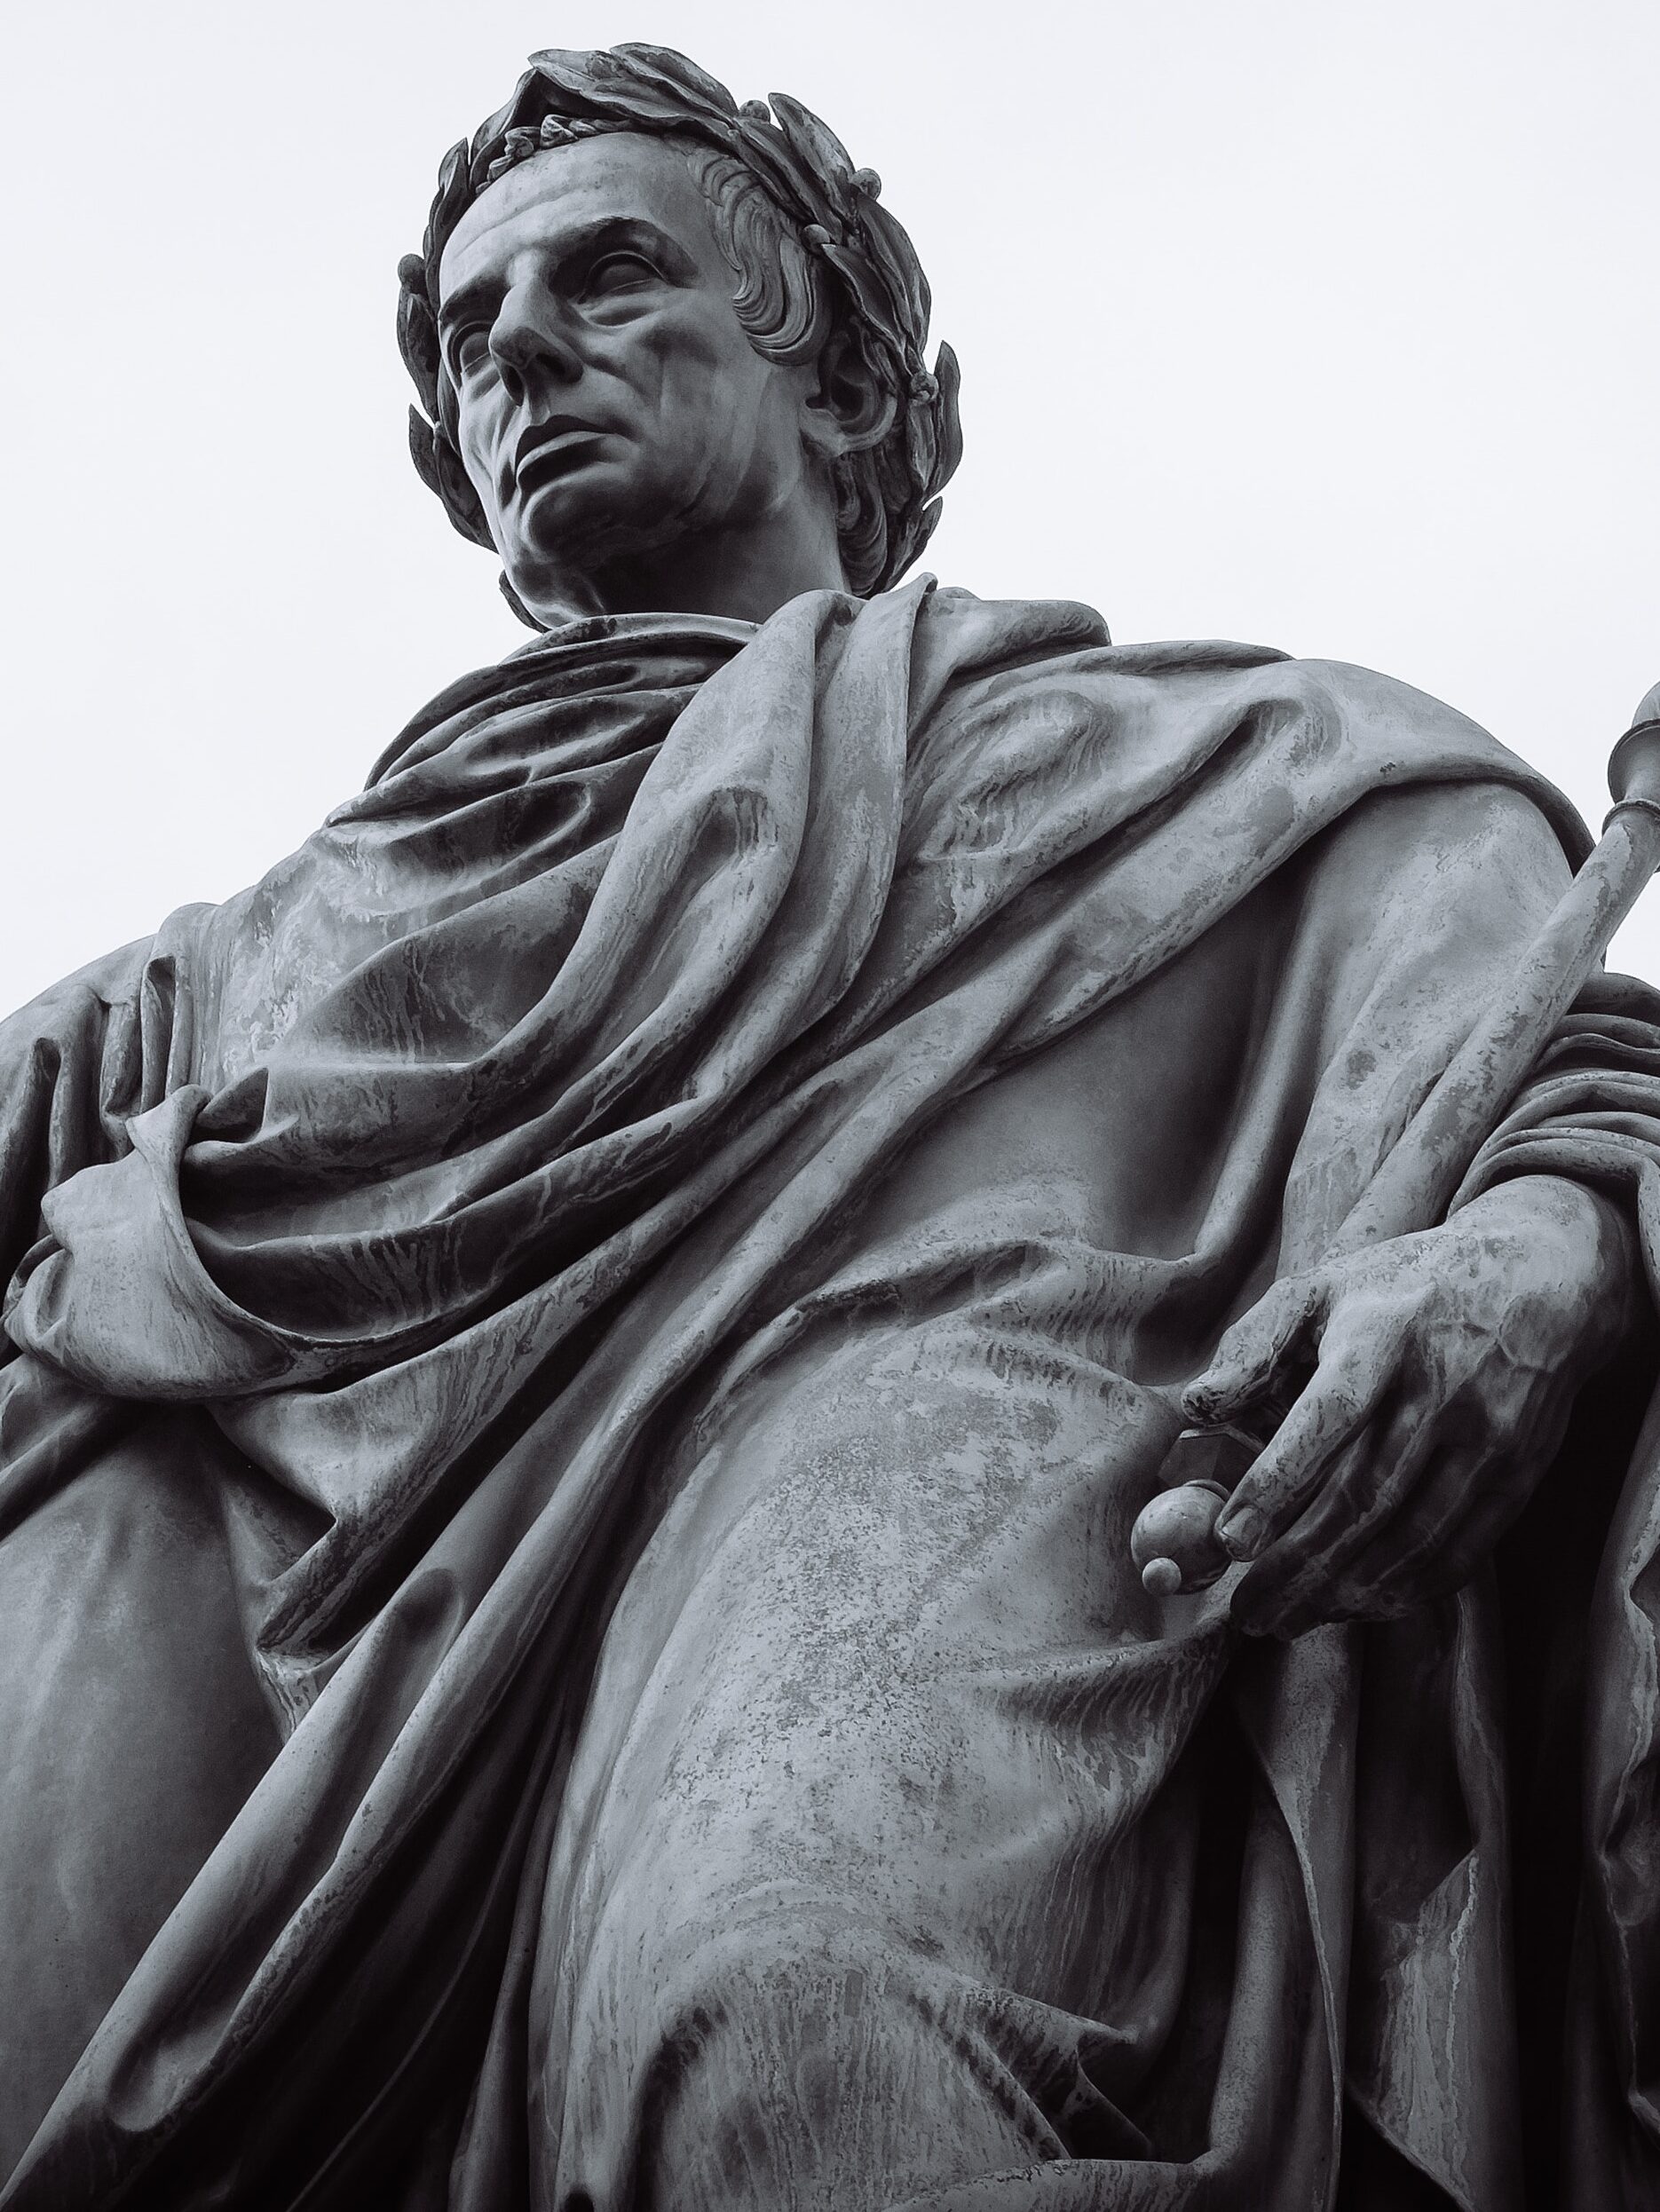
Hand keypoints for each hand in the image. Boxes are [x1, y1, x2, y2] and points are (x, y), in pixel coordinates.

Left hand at [1179, 1176, 1636, 1637]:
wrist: (1537, 1279)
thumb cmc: (1403, 1289)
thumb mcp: (1323, 1287)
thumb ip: (1254, 1344)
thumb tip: (1196, 1406)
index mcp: (1380, 1336)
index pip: (1326, 1418)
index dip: (1278, 1482)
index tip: (1231, 1540)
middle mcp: (1439, 1388)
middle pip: (1364, 1495)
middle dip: (1298, 1564)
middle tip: (1246, 1611)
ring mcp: (1486, 1435)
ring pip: (1410, 1535)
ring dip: (1344, 1591)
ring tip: (1285, 1621)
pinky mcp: (1518, 1471)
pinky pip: (1459, 1549)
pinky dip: (1404, 1589)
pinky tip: (1357, 1608)